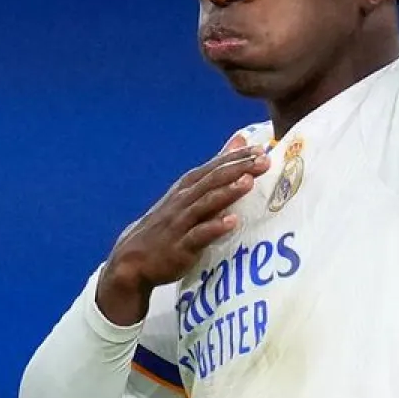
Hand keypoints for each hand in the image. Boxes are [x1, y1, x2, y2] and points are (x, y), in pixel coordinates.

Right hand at [95, 135, 270, 325]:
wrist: (135, 256)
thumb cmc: (169, 222)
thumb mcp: (188, 193)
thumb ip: (215, 169)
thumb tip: (239, 142)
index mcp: (187, 186)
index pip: (214, 166)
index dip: (236, 156)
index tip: (261, 148)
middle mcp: (184, 199)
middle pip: (213, 180)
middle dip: (238, 168)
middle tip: (263, 160)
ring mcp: (182, 222)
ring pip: (206, 203)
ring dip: (227, 192)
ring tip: (249, 182)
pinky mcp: (180, 245)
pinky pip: (198, 235)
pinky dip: (214, 227)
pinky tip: (231, 222)